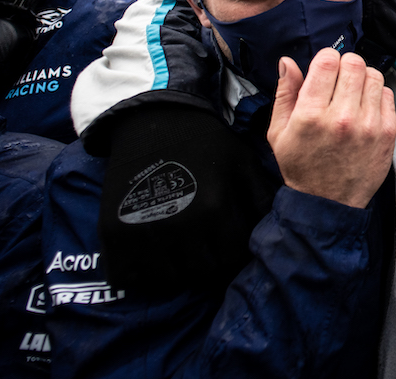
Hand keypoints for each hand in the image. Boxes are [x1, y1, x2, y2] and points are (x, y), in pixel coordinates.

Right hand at [99, 102, 278, 291]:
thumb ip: (260, 196)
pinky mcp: (114, 233)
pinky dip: (138, 272)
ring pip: (167, 278)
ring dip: (174, 269)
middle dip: (205, 261)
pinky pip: (126, 277)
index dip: (231, 254)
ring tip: (176, 248)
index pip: (231, 259)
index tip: (224, 245)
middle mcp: (182, 225)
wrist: (152, 115)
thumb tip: (281, 226)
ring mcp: (145, 231)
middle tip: (200, 247)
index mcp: (215, 209)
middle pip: (201, 272)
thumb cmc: (203, 139)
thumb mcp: (241, 161)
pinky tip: (147, 254)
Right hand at [268, 49, 394, 207]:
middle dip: (344, 66)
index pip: (327, 61)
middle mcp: (342, 117)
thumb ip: (285, 93)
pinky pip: (387, 94)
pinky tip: (364, 108)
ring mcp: (368, 125)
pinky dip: (376, 95)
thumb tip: (288, 62)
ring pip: (374, 75)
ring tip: (352, 94)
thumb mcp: (279, 132)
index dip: (325, 59)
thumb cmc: (301, 166)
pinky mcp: (386, 133)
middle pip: (354, 63)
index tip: (323, 70)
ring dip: (362, 78)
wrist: (328, 204)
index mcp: (311, 115)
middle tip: (338, 81)